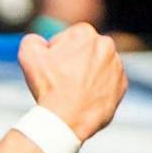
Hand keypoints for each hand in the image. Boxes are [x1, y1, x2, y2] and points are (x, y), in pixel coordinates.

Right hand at [17, 21, 126, 141]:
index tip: (53, 65)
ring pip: (98, 65)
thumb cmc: (49, 86)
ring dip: (87, 73)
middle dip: (75, 59)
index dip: (58, 50)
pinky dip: (98, 87)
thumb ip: (34, 39)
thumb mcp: (29, 53)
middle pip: (87, 49)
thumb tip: (40, 41)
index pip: (70, 36)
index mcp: (85, 33)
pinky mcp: (122, 85)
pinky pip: (108, 82)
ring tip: (73, 89)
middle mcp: (107, 46)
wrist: (67, 119)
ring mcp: (117, 67)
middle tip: (62, 77)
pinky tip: (85, 97)